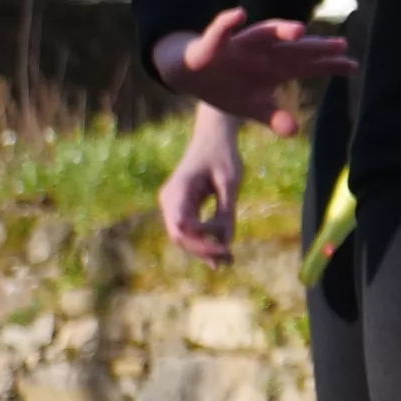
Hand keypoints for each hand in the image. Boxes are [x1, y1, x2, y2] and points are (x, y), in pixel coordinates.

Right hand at [152, 9, 353, 134]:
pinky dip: (226, 23)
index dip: (329, 65)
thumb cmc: (226, 86)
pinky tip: (238, 14)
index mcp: (273, 67)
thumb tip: (294, 130)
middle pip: (292, 48)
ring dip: (279, 30)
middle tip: (341, 45)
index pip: (307, 65)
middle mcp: (261, 52)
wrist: (188, 73)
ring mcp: (238, 45)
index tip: (354, 66)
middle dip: (315, 47)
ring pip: (261, 34)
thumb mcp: (251, 107)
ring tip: (299, 29)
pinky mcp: (212, 44)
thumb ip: (273, 117)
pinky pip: (219, 31)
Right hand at [158, 108, 245, 266]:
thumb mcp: (230, 182)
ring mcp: (173, 204)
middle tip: (228, 262)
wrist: (213, 138)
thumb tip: (227, 242)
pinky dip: (204, 241)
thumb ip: (227, 210)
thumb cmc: (222, 155)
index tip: (225, 247)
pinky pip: (190, 230)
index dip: (201, 241)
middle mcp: (170, 199)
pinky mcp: (182, 207)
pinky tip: (222, 254)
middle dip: (203, 250)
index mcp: (178, 190)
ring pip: (183, 236)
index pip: (182, 225)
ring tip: (228, 263)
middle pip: (180, 235)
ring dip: (203, 250)